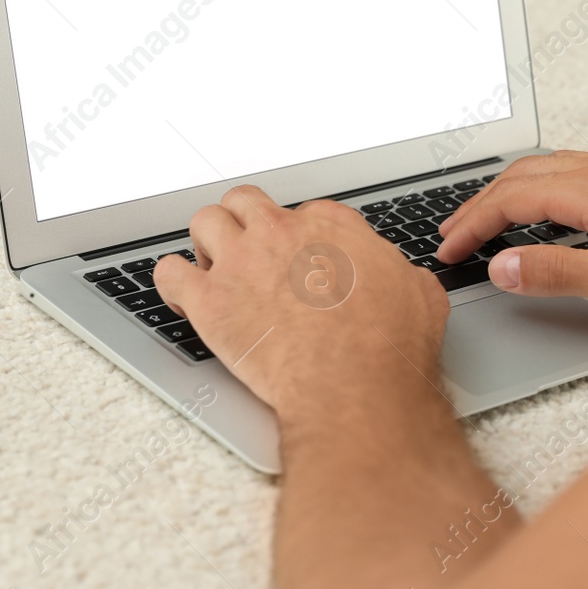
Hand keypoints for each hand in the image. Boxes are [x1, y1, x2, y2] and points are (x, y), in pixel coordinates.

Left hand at [154, 185, 450, 424]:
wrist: (354, 387)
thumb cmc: (388, 347)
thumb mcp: (418, 295)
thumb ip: (400, 274)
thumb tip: (400, 277)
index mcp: (330, 226)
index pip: (302, 211)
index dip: (297, 237)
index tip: (297, 259)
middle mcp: (282, 232)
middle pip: (246, 202)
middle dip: (244, 222)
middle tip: (248, 251)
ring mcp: (242, 262)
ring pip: (204, 221)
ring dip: (206, 242)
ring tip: (213, 268)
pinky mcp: (210, 300)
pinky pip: (168, 273)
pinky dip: (171, 281)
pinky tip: (183, 295)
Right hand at [435, 150, 587, 322]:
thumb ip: (554, 271)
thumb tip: (501, 264)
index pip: (513, 199)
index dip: (474, 223)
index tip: (449, 249)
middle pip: (523, 175)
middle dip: (480, 203)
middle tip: (451, 233)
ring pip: (547, 169)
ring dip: (508, 192)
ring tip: (484, 218)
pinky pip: (571, 172)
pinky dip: (538, 188)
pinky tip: (540, 210)